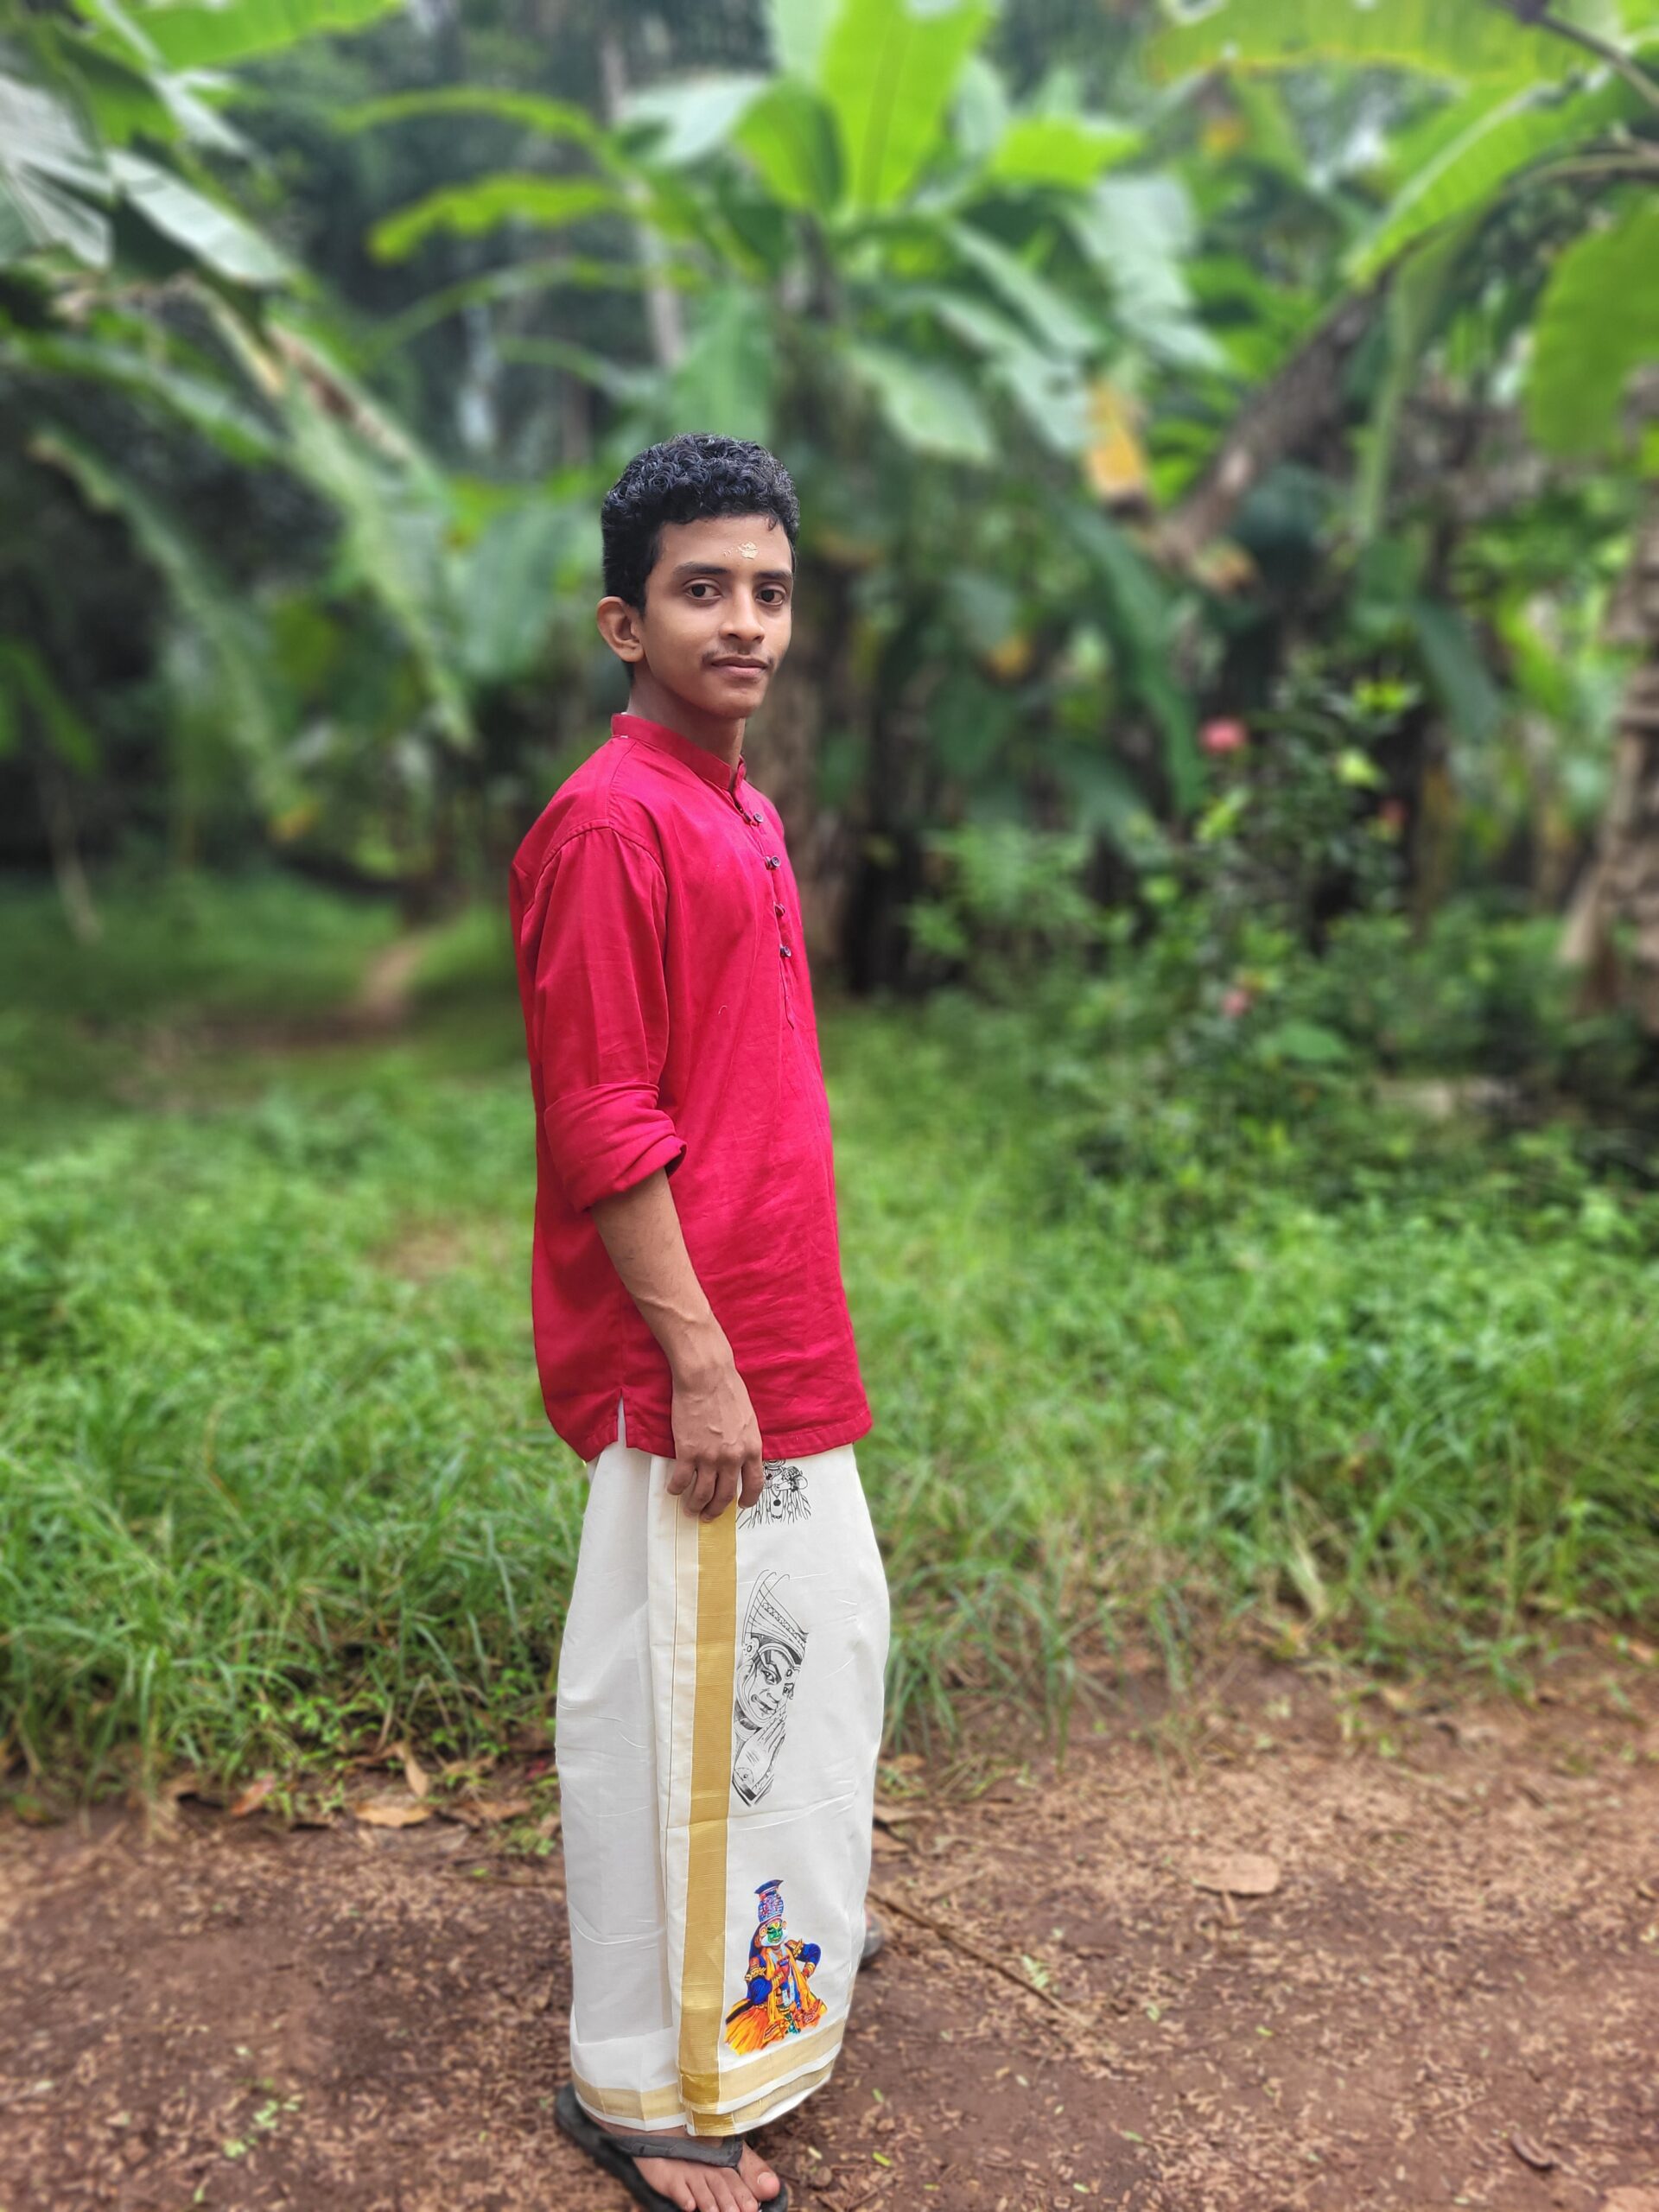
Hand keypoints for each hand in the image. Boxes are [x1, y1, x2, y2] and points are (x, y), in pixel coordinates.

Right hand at [667, 1350, 763, 1520]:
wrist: (706, 1377)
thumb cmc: (727, 1390)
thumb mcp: (748, 1420)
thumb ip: (746, 1442)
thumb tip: (740, 1458)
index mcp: (752, 1448)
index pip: (755, 1484)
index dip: (748, 1499)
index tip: (741, 1505)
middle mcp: (733, 1458)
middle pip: (726, 1495)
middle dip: (717, 1509)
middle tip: (709, 1514)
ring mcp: (710, 1457)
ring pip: (703, 1494)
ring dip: (695, 1505)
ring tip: (690, 1509)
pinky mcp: (688, 1452)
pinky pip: (681, 1480)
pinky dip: (677, 1488)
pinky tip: (674, 1489)